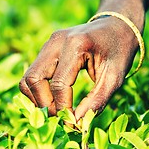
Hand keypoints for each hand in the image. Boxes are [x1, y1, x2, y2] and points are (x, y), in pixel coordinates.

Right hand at [19, 16, 139, 120]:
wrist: (117, 25)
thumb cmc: (119, 52)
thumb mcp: (115, 78)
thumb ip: (96, 101)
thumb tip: (74, 123)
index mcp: (77, 45)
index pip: (60, 84)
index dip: (63, 108)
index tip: (72, 123)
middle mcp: (57, 41)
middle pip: (34, 78)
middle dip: (44, 103)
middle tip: (60, 116)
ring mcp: (49, 43)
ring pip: (28, 76)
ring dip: (37, 97)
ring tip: (56, 108)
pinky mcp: (47, 47)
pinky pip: (32, 72)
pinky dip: (37, 89)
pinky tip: (53, 98)